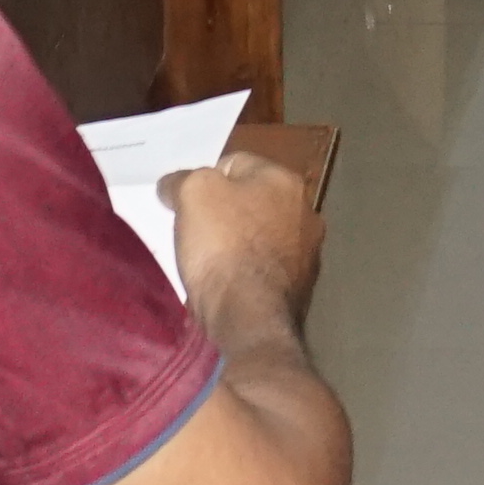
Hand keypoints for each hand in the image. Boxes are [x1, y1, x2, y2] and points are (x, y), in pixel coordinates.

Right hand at [160, 148, 323, 320]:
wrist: (249, 319)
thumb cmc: (223, 246)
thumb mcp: (193, 193)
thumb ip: (183, 179)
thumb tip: (175, 185)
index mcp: (286, 180)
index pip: (234, 165)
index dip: (204, 182)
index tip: (185, 206)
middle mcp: (306, 212)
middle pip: (250, 202)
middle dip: (223, 213)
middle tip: (195, 232)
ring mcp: (308, 253)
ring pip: (259, 237)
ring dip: (237, 244)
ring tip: (209, 263)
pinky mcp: (301, 289)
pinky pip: (264, 270)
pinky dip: (247, 273)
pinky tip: (228, 286)